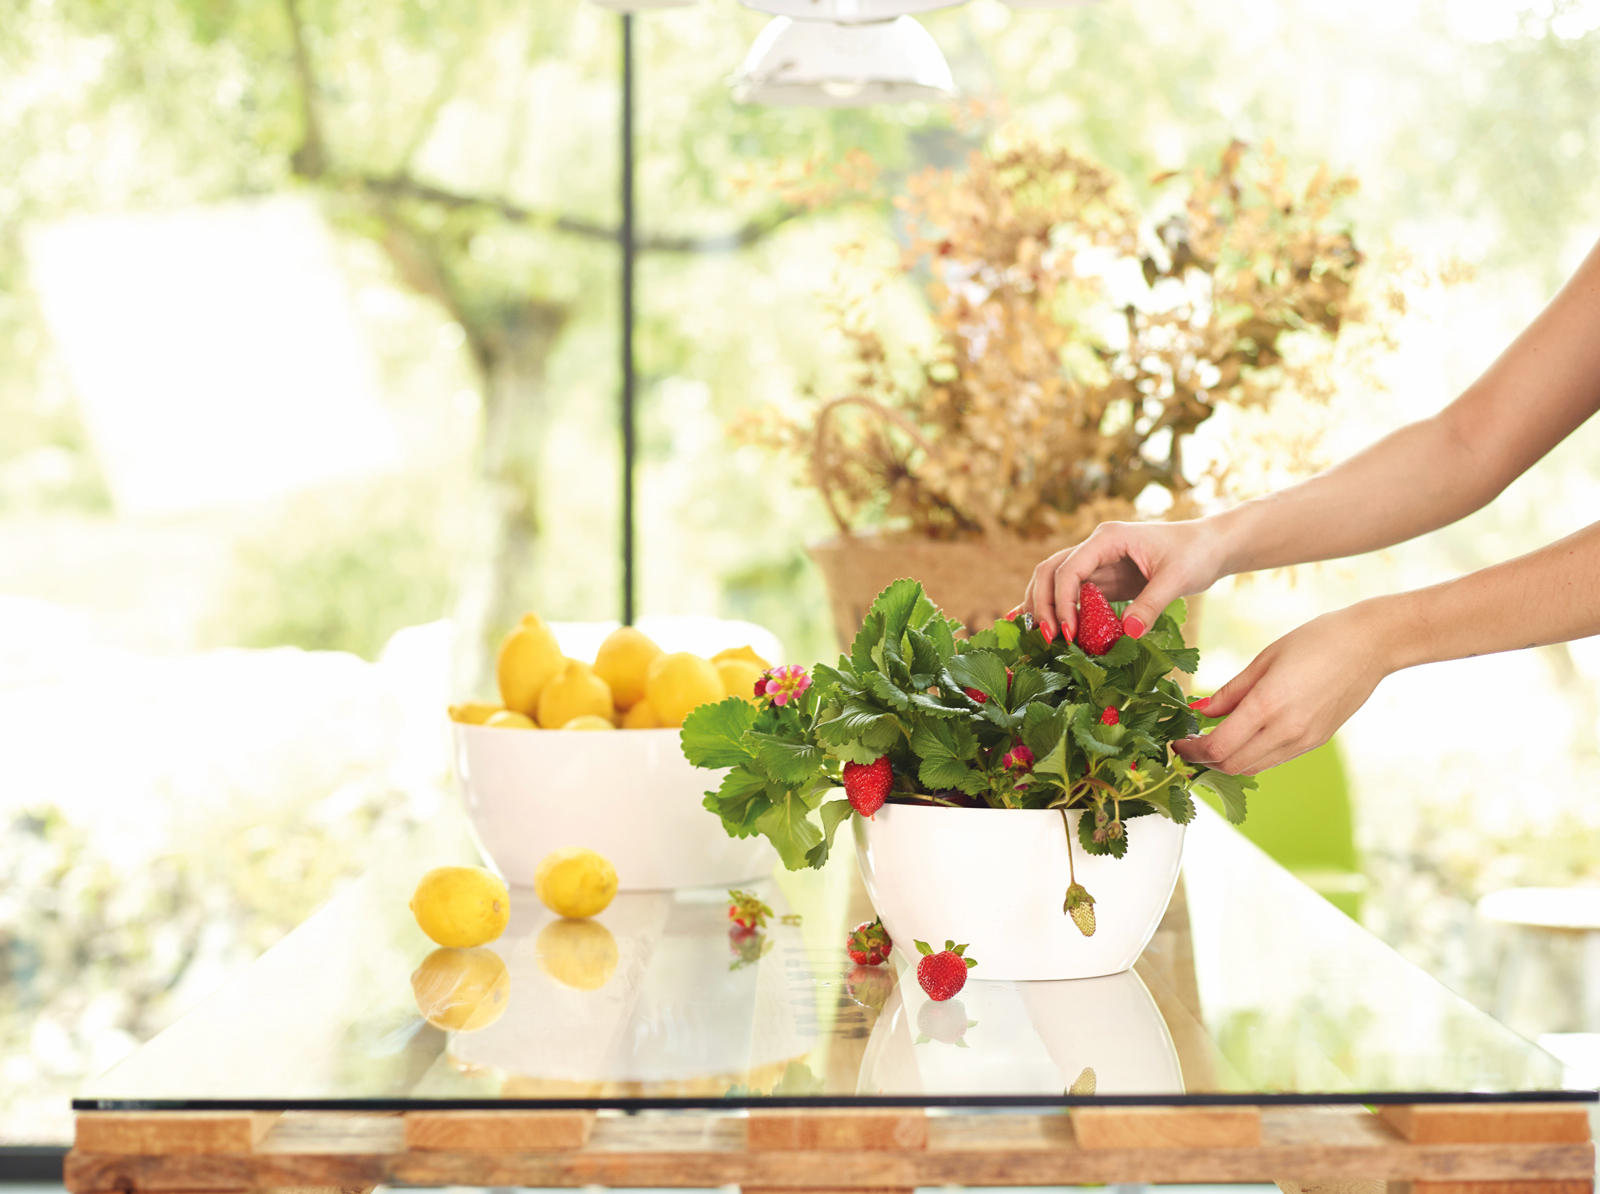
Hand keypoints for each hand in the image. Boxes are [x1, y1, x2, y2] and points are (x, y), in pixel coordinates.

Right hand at [1017, 519, 1227, 643]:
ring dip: (1043, 607)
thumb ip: (1150, 605)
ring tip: (1041, 637)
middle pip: (1050, 572)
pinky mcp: (1104, 580)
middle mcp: (1095, 547)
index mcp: (1108, 538)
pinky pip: (1072, 594)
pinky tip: (1042, 628)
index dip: (1062, 601)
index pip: (1068, 569)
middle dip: (1043, 604)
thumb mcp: (1176, 579)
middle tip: (1048, 639)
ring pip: (1054, 581)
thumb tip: (1126, 635)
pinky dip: (1056, 610)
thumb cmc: (1197, 553)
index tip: (1070, 633)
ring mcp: (1097, 563)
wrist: (1212, 546)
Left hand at [1173, 604, 1394, 774]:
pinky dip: (1250, 756)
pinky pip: (1274, 760)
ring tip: (1209, 743)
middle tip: (1187, 745)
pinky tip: (1241, 738)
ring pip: (1253, 768)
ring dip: (1226, 762)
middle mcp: (1287, 731)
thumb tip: (1200, 711)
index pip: (1217, 747)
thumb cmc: (1316, 640)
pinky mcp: (1316, 742)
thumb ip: (1229, 692)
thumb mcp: (1263, 659)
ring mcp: (1304, 741)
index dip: (1190, 750)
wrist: (1371, 644)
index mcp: (1268, 706)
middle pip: (1231, 765)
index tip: (1176, 741)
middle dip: (1203, 761)